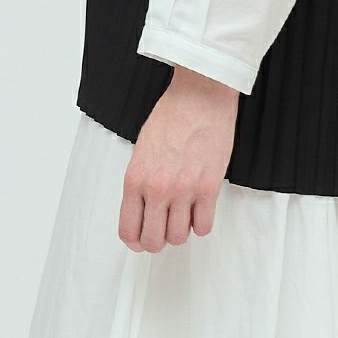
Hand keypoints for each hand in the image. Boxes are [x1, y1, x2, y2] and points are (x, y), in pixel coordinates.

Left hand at [118, 65, 239, 251]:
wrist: (200, 95)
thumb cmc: (172, 114)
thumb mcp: (142, 149)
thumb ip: (140, 182)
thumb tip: (143, 209)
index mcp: (135, 179)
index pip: (128, 230)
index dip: (136, 240)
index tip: (143, 238)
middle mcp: (157, 189)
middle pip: (153, 242)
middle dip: (159, 239)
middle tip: (165, 227)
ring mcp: (184, 190)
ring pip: (179, 237)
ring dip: (182, 229)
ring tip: (184, 212)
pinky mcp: (209, 187)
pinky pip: (204, 226)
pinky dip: (201, 223)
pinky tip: (200, 207)